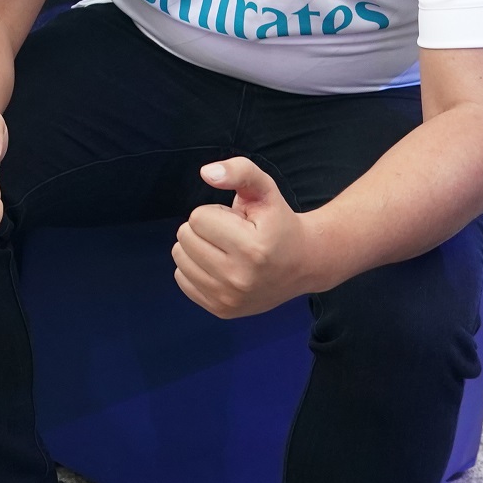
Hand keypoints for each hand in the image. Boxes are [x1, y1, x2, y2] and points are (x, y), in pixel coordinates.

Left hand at [173, 157, 321, 318]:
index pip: (198, 217)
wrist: (303, 264)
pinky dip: (194, 267)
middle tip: (233, 235)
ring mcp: (230, 299)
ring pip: (180, 257)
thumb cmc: (278, 222)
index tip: (240, 222)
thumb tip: (206, 173)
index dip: (216, 212)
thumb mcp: (264, 188)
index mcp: (253, 249)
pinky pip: (181, 278)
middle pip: (185, 237)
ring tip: (226, 249)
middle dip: (204, 228)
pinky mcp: (221, 311)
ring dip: (197, 246)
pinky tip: (220, 266)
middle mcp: (240, 279)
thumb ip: (239, 171)